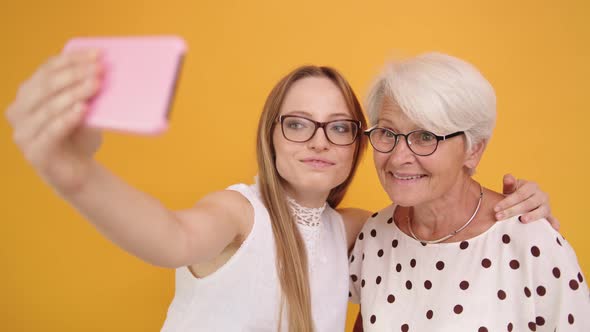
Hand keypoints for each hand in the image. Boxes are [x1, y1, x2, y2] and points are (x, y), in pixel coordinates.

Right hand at [5, 50, 102, 193]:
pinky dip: (67, 118)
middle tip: (99, 70)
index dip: (72, 59)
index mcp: (28, 93)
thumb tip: (106, 67)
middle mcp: (19, 110)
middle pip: (46, 85)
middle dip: (74, 74)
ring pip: (48, 107)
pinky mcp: (35, 152)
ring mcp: (23, 132)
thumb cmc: (80, 136)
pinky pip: (51, 131)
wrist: (78, 173)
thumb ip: (87, 91)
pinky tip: (82, 109)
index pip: (47, 69)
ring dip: (74, 93)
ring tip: (95, 85)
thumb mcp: (85, 109)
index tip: (98, 54)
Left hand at [494, 173, 559, 229]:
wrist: (523, 202)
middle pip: (528, 203)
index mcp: (532, 186)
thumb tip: (508, 178)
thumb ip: (509, 184)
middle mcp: (542, 195)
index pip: (519, 194)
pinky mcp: (549, 216)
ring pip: (541, 211)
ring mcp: (547, 206)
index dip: (507, 201)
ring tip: (522, 220)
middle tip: (499, 217)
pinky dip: (554, 223)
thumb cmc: (514, 195)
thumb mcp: (510, 188)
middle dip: (512, 211)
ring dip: (532, 216)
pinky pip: (553, 220)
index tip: (495, 208)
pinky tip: (554, 229)